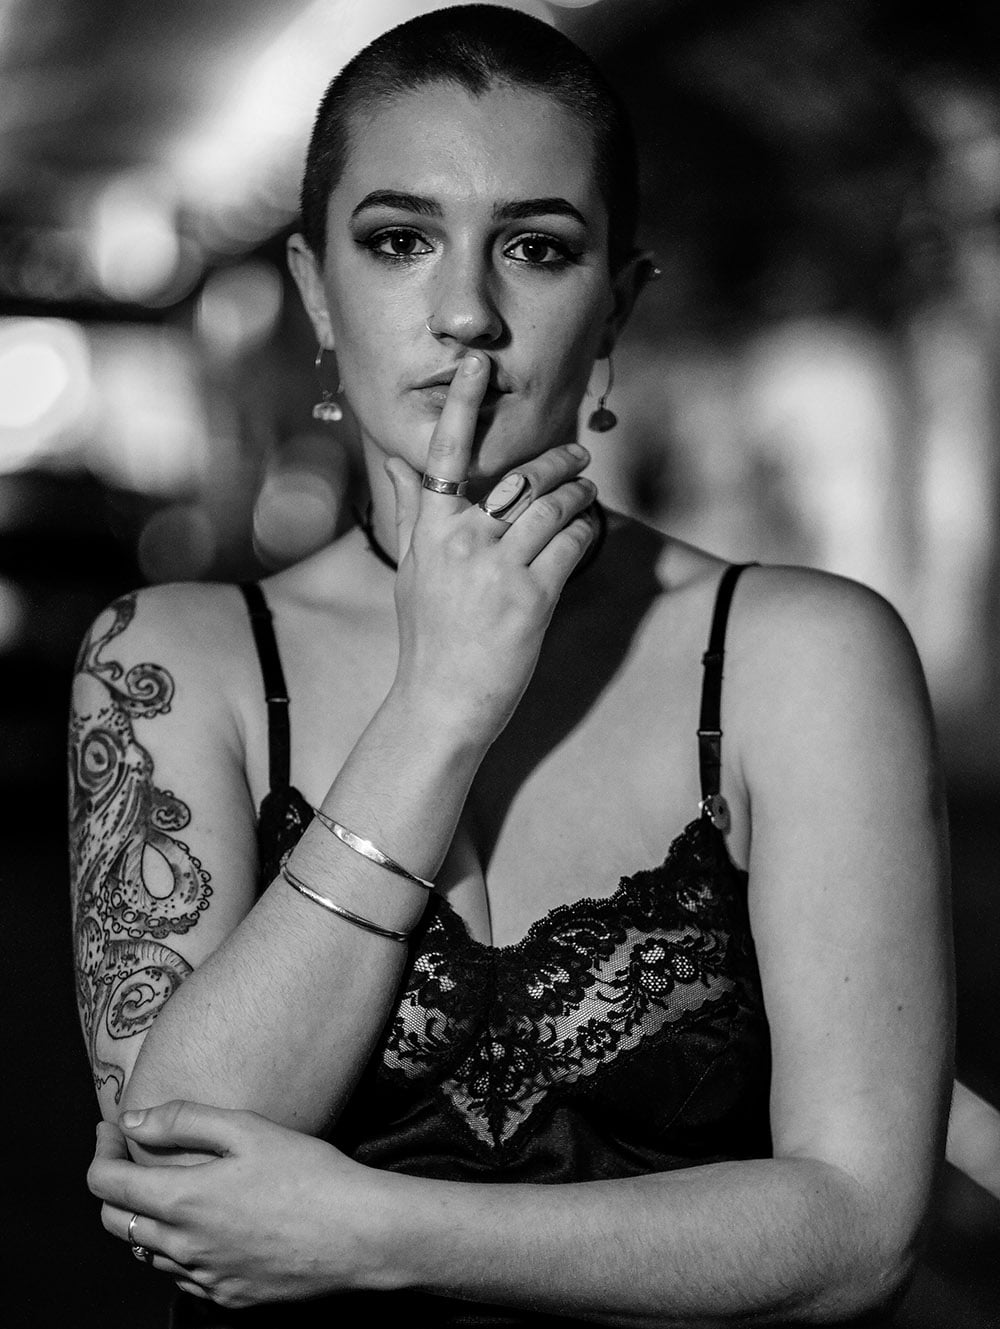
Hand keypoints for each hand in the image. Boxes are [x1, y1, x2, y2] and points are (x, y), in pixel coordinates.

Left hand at [88, 1100, 389, 1308]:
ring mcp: (205, 1279)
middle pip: (115, 1222)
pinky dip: (176, 1249)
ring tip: (168, 1187)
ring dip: (144, 1218)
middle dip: (112, 1185)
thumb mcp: (248, 1129)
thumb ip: (184, 1121)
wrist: (358, 1236)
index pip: (106, 1185)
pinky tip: (204, 1227)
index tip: (110, 1130)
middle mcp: (184, 1248)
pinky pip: (182, 1277)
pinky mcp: (229, 1298)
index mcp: (183, 1201)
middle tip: (130, 1154)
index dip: (100, 1152)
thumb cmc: (309, 1173)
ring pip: (147, 1253)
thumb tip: (131, 1121)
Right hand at [387, 350, 598, 745]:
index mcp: (430, 532)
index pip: (443, 456)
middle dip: (557, 459)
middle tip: (578, 454)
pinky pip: (571, 544)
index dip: (460, 405)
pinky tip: (591, 527)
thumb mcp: (410, 571)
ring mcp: (498, 570)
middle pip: (518, 477)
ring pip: (553, 506)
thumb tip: (395, 461)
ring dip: (579, 492)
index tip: (475, 363)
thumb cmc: (427, 638)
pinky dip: (587, 529)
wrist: (442, 701)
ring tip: (588, 490)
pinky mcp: (533, 598)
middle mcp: (462, 543)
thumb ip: (410, 511)